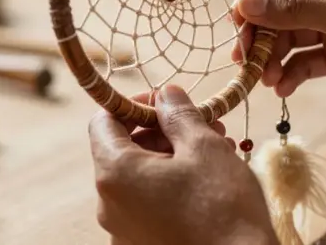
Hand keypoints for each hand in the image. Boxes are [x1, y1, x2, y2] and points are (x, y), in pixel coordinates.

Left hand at [88, 86, 277, 244]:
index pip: (103, 121)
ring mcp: (122, 230)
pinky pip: (147, 204)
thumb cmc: (223, 208)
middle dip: (162, 131)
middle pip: (123, 149)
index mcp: (115, 173)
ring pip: (140, 176)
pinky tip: (206, 181)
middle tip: (203, 124)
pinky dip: (170, 185)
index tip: (165, 102)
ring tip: (215, 150)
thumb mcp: (204, 147)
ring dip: (171, 156)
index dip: (133, 105)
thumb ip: (178, 114)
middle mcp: (109, 204)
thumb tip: (165, 94)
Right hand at [231, 0, 325, 120]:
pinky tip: (283, 88)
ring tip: (264, 79)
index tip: (237, 20)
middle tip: (244, 57)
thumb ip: (295, 10)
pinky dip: (292, 74)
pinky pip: (305, 61)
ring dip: (273, 58)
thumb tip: (245, 1)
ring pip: (290, 38)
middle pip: (280, 9)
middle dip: (261, 33)